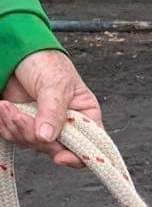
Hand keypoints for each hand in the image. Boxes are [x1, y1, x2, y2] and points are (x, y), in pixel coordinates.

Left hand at [0, 49, 102, 167]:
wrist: (18, 50)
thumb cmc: (46, 62)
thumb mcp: (55, 84)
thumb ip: (53, 111)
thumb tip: (47, 136)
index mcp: (85, 117)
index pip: (89, 147)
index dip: (77, 157)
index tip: (59, 156)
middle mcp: (67, 126)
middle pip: (56, 149)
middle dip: (34, 135)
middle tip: (19, 116)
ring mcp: (45, 127)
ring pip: (33, 145)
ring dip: (16, 128)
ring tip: (6, 107)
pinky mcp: (25, 125)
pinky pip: (16, 137)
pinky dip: (6, 126)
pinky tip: (3, 109)